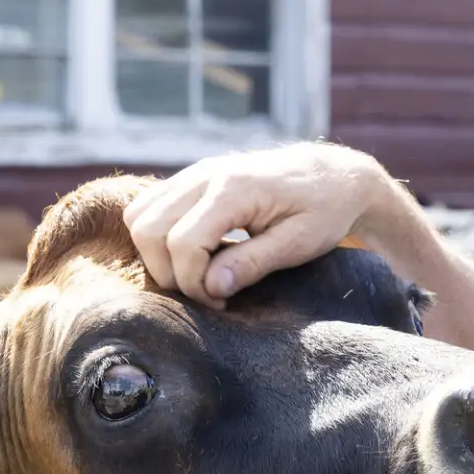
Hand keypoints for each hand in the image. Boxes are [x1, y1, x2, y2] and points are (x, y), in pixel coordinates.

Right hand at [121, 142, 419, 308]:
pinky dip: (160, 238)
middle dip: (169, 273)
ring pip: (139, 217)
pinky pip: (150, 208)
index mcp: (233, 188)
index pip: (181, 242)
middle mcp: (204, 174)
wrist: (333, 176)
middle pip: (148, 229)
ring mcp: (194, 173)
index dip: (192, 282)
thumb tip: (212, 287)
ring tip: (200, 276)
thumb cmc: (323, 210)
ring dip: (158, 256)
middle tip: (208, 293)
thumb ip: (253, 263)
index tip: (222, 300)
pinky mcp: (191, 180)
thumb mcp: (299, 243)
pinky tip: (197, 255)